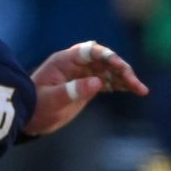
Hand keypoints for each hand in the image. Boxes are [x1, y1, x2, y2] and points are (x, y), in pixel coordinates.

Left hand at [24, 40, 149, 135]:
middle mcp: (77, 64)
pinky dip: (122, 85)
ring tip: (141, 89)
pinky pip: (109, 81)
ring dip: (126, 78)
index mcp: (65, 61)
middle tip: (134, 83)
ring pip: (111, 71)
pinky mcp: (89, 85)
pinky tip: (135, 90)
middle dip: (122, 69)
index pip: (90, 51)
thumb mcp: (52, 100)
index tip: (120, 66)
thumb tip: (98, 83)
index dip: (107, 56)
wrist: (30, 119)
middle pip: (105, 60)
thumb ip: (73, 90)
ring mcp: (84, 74)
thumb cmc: (36, 107)